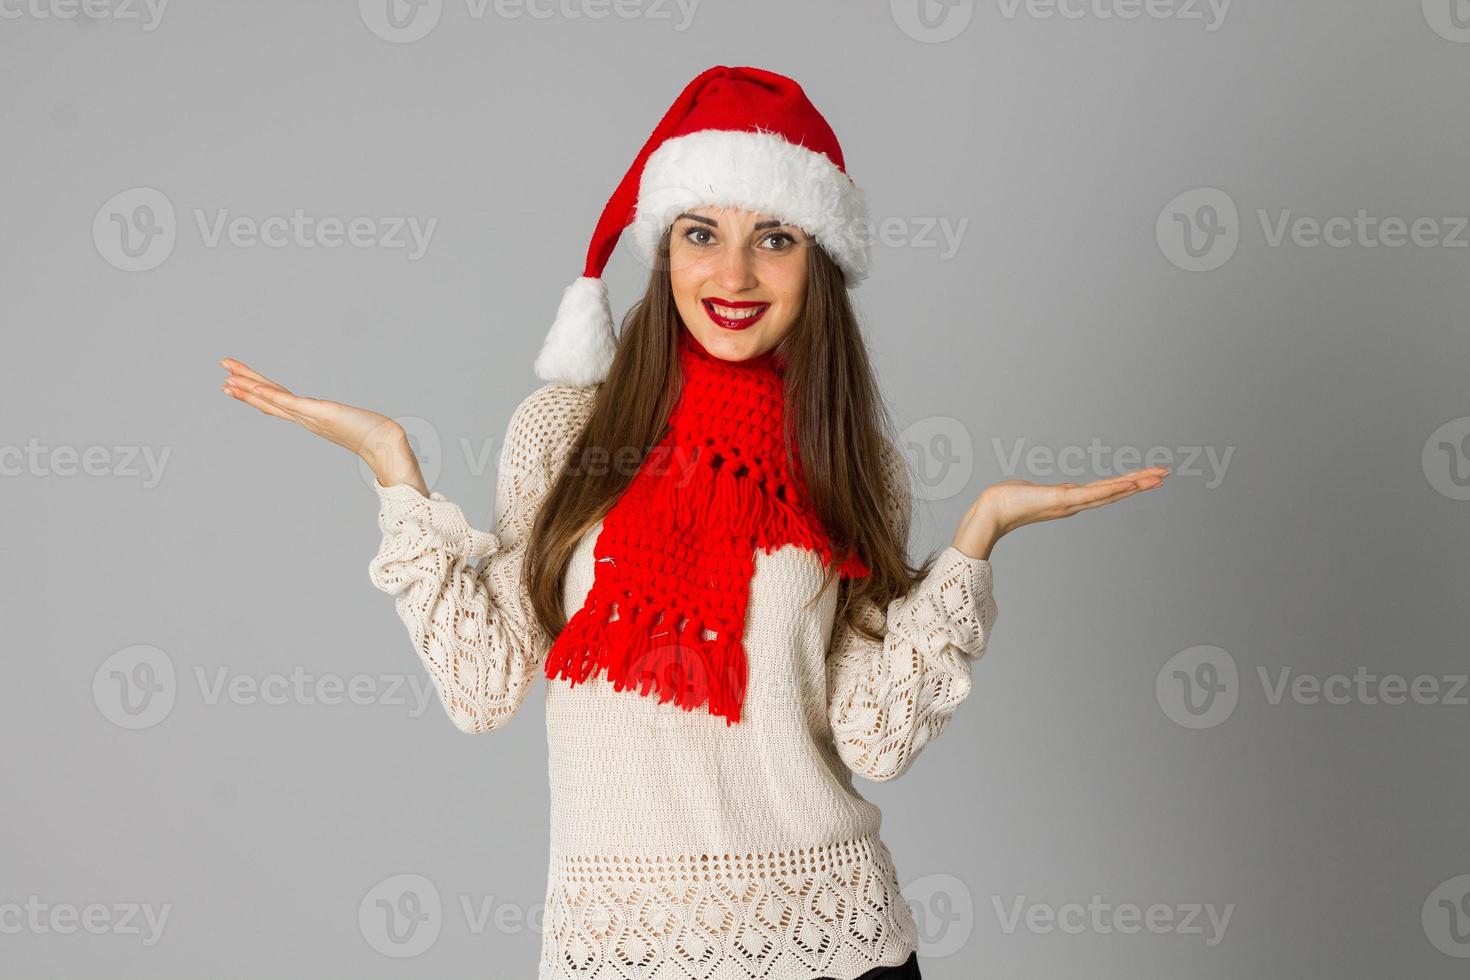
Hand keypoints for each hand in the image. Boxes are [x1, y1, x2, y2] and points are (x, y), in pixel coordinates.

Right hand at [219, 357, 427, 495]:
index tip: (238, 384)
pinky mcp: (319, 413)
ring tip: (227, 376)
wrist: (389, 447)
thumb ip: (350, 421)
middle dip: (245, 386)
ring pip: (273, 399)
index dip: (258, 394)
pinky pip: (288, 402)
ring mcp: (310, 417)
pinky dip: (269, 394)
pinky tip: (253, 386)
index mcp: (312, 419)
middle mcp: (307, 419)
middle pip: (269, 400)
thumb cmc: (379, 437)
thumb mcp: (356, 422)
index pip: (279, 403)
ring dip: (249, 388)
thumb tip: (360, 421)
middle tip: (223, 372)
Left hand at [952, 467, 1166, 559]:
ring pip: (1109, 492)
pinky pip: (1093, 494)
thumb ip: (1043, 492)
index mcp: (1069, 499)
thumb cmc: (1005, 501)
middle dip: (1140, 483)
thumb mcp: (1031, 491)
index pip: (1103, 490)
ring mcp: (1070, 503)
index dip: (1125, 485)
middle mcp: (1074, 503)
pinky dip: (1112, 490)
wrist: (989, 512)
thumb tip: (1042, 490)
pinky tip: (1130, 484)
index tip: (1145, 478)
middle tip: (1164, 475)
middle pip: (1114, 491)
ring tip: (1157, 478)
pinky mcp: (1062, 500)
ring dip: (1134, 484)